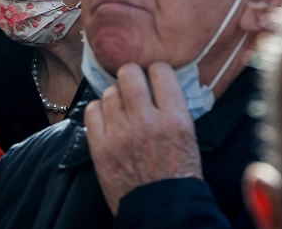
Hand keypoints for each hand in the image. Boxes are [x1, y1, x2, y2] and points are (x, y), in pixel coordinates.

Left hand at [85, 62, 202, 214]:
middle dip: (131, 75)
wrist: (160, 210)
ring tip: (122, 108)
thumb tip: (161, 82)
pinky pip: (92, 110)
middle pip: (129, 73)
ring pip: (109, 91)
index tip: (154, 76)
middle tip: (133, 84)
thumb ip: (174, 109)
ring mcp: (120, 132)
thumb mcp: (189, 138)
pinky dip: (99, 110)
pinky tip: (107, 119)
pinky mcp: (100, 145)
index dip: (157, 71)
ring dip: (116, 96)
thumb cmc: (178, 176)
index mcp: (175, 119)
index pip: (161, 72)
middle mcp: (146, 121)